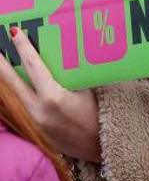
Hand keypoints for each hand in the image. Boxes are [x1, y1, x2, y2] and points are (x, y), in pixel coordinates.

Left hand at [0, 28, 100, 162]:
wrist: (105, 148)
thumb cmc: (104, 116)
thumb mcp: (90, 91)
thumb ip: (73, 78)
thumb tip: (65, 60)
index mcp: (53, 97)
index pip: (33, 66)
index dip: (23, 48)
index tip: (14, 32)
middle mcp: (39, 110)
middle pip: (12, 83)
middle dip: (2, 64)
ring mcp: (36, 123)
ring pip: (17, 96)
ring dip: (12, 80)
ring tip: (9, 65)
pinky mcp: (38, 132)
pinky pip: (27, 108)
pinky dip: (26, 95)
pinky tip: (28, 87)